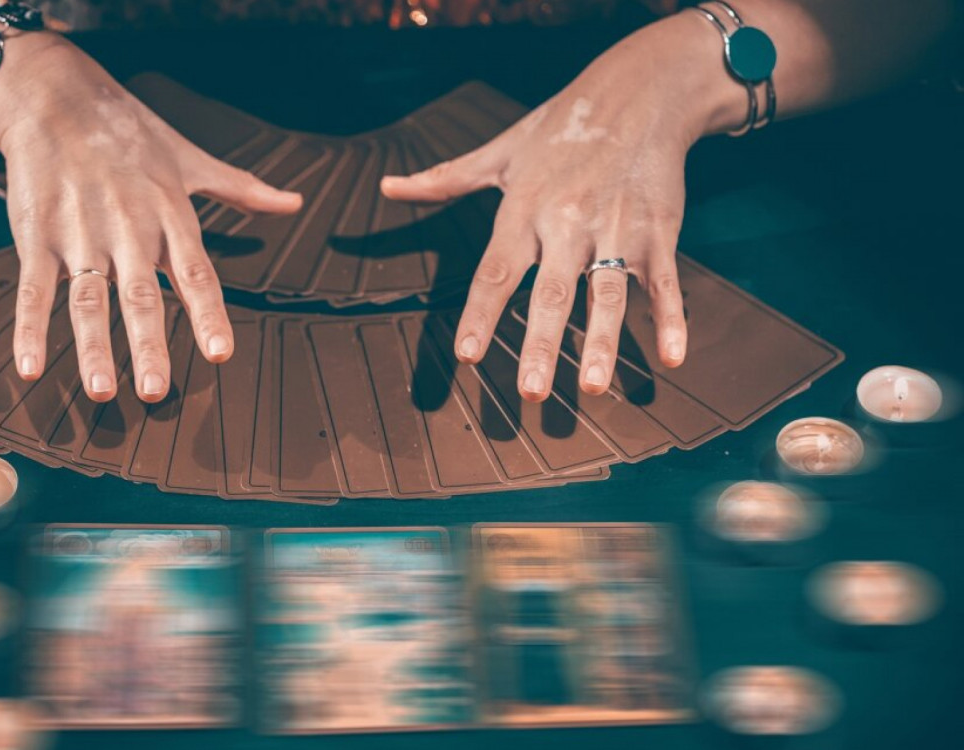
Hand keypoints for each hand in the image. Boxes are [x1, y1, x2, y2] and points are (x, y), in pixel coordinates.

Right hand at [0, 38, 300, 402]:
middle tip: (155, 390)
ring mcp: (80, 233)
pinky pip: (34, 288)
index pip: (196, 272)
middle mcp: (128, 228)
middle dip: (148, 344)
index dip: (208, 315)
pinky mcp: (37, 234)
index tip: (219, 354)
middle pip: (141, 294)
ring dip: (93, 346)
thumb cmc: (128, 131)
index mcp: (170, 214)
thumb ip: (241, 190)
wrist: (54, 95)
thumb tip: (293, 202)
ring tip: (102, 390)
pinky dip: (29, 328)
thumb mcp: (190, 158)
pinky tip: (32, 366)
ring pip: (88, 298)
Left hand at [382, 16, 725, 400]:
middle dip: (543, 344)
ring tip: (595, 387)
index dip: (481, 315)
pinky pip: (664, 281)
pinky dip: (671, 318)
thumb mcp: (501, 151)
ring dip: (604, 342)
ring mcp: (617, 228)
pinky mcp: (658, 230)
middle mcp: (569, 222)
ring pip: (608, 292)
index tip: (468, 357)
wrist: (640, 91)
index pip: (496, 271)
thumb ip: (445, 180)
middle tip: (532, 393)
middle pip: (553, 291)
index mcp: (525, 208)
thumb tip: (389, 187)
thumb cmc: (562, 126)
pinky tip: (671, 357)